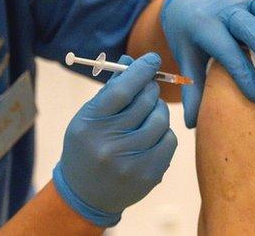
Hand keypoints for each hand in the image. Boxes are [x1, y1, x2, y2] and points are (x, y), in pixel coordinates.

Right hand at [52, 53, 177, 226]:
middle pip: (144, 102)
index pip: (122, 90)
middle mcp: (110, 144)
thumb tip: (131, 60)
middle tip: (148, 87)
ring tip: (148, 113)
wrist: (85, 194)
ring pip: (160, 120)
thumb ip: (111, 89)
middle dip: (150, 89)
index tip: (152, 59)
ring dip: (158, 109)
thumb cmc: (86, 147)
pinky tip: (151, 134)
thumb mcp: (88, 116)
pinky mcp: (148, 175)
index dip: (141, 70)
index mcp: (91, 124)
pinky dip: (164, 131)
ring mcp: (131, 162)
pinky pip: (169, 141)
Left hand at [160, 0, 254, 127]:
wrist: (190, 1)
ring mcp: (243, 0)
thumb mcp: (186, 60)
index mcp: (203, 26)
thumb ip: (192, 89)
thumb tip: (191, 125)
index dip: (242, 72)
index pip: (224, 48)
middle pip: (247, 21)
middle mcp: (225, 10)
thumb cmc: (191, 37)